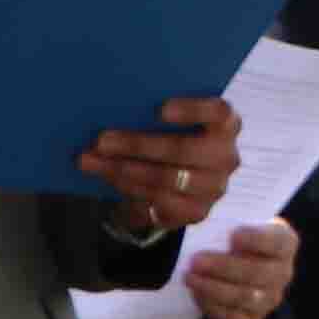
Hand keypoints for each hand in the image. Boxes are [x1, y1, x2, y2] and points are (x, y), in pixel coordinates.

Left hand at [82, 94, 243, 233]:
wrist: (178, 181)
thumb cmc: (172, 138)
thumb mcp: (169, 122)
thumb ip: (153, 114)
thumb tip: (114, 106)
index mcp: (226, 125)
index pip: (219, 113)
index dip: (193, 110)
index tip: (161, 109)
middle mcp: (226, 157)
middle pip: (184, 149)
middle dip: (138, 145)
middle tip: (102, 140)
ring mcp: (215, 188)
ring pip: (167, 178)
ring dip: (124, 169)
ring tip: (91, 160)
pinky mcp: (198, 212)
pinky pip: (160, 201)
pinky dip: (130, 188)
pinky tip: (109, 177)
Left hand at [184, 218, 298, 318]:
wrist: (238, 263)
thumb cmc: (235, 237)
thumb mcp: (238, 223)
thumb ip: (230, 223)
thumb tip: (209, 227)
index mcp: (285, 243)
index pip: (276, 242)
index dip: (256, 240)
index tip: (233, 236)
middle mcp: (283, 273)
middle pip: (258, 273)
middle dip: (224, 267)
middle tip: (196, 260)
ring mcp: (270, 299)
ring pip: (244, 297)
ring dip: (214, 287)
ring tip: (190, 277)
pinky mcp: (252, 318)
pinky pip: (233, 317)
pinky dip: (212, 305)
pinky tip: (195, 292)